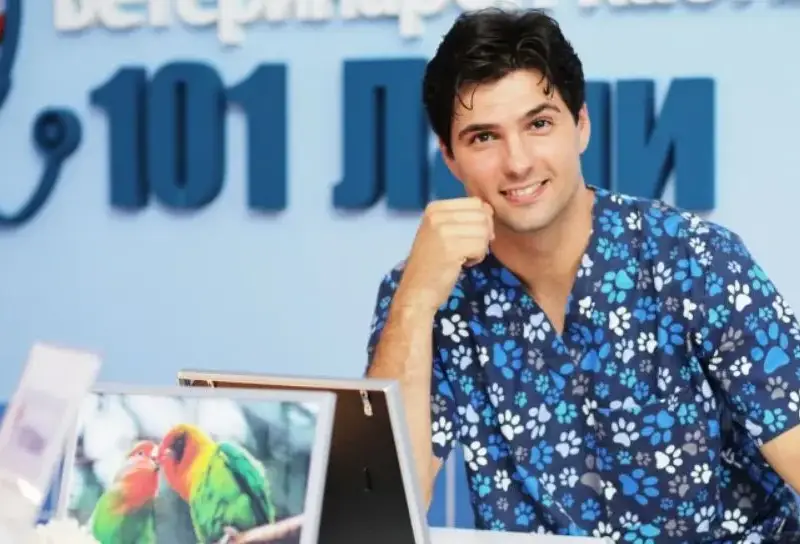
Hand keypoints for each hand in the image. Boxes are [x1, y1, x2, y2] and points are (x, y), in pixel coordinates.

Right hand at [397, 197, 493, 312]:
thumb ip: (462, 217)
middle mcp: (437, 215)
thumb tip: (490, 209)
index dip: (481, 221)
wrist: (416, 291)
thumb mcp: (440, 231)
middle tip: (468, 249)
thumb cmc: (432, 264)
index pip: (475, 203)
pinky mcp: (452, 248)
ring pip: (484, 231)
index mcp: (434, 208)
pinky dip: (477, 258)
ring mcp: (443, 230)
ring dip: (480, 247)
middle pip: (482, 215)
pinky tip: (463, 264)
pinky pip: (481, 246)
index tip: (468, 237)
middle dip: (483, 234)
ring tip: (463, 257)